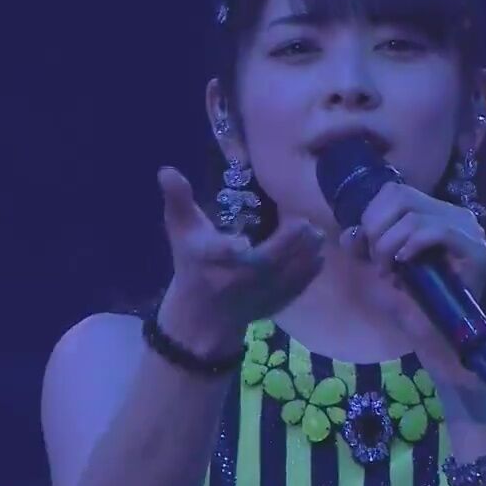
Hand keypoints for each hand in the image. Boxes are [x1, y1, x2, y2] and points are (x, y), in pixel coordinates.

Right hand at [155, 166, 323, 355]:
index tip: (242, 244)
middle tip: (304, 221)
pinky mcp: (273, 304)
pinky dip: (309, 270)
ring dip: (304, 253)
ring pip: (287, 275)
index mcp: (210, 260)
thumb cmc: (193, 264)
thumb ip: (178, 200)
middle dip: (287, 242)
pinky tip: (318, 253)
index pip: (217, 254)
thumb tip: (167, 170)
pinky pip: (297, 287)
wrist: (204, 315)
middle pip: (266, 263)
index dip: (227, 250)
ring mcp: (256, 295)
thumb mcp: (181, 232)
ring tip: (316, 234)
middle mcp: (235, 279)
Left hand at [339, 182, 485, 369]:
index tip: (368, 250)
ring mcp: (470, 231)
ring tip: (389, 270)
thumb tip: (350, 233)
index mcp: (435, 213)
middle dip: (377, 229)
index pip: (395, 191)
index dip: (372, 215)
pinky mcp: (478, 251)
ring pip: (415, 215)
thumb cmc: (412, 305)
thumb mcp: (380, 266)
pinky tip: (404, 263)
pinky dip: (413, 244)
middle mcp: (456, 215)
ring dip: (390, 243)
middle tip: (378, 263)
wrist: (438, 342)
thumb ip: (364, 245)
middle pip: (401, 196)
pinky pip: (438, 230)